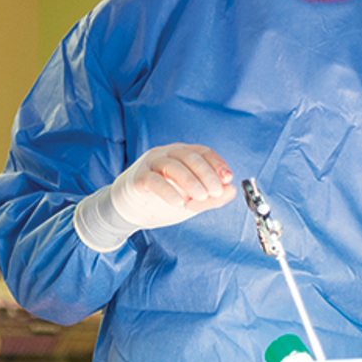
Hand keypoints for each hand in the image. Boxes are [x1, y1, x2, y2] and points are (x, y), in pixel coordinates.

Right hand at [110, 143, 236, 227]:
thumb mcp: (192, 200)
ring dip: (191, 182)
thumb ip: (212, 197)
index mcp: (181, 155)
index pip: (202, 152)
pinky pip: (154, 181)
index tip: (227, 179)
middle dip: (206, 175)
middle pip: (190, 157)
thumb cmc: (162, 201)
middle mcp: (167, 154)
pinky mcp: (138, 178)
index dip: (217, 164)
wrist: (129, 210)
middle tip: (215, 192)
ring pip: (173, 166)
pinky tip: (179, 204)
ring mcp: (151, 164)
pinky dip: (169, 192)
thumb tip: (232, 191)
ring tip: (201, 198)